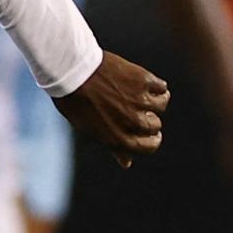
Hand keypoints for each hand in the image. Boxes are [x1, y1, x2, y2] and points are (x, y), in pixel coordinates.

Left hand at [57, 51, 168, 165]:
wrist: (71, 70)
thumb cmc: (75, 100)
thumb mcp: (90, 129)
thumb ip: (112, 145)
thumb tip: (127, 163)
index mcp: (118, 138)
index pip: (148, 147)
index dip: (151, 140)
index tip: (150, 133)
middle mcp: (132, 122)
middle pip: (155, 125)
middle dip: (150, 119)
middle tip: (140, 109)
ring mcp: (139, 101)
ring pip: (161, 105)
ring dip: (155, 100)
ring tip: (143, 93)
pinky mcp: (143, 81)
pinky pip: (162, 87)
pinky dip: (157, 85)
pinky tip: (144, 82)